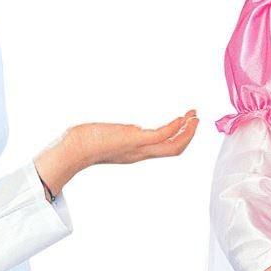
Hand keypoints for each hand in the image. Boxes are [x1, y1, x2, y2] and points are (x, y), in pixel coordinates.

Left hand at [34, 112, 198, 195]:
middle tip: (196, 120)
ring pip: (173, 146)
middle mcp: (140, 153)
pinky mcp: (134, 140)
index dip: (179, 139)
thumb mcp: (111, 137)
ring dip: (187, 131)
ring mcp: (138, 148)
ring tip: (194, 117)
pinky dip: (175, 128)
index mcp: (136, 152)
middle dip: (188, 135)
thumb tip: (134, 129)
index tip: (186, 124)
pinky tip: (181, 118)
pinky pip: (161, 136)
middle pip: (174, 150)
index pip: (165, 149)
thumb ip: (125, 135)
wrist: (74, 149)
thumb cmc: (85, 142)